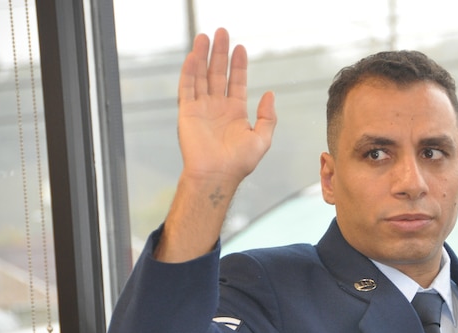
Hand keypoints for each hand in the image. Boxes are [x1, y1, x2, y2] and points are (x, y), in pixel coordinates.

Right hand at [177, 27, 276, 192]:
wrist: (217, 175)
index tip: (241, 47)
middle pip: (218, 73)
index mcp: (235, 112)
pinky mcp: (188, 112)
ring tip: (205, 36)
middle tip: (222, 32)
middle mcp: (217, 107)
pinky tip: (194, 56)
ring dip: (203, 56)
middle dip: (220, 53)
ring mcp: (202, 108)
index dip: (238, 65)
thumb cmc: (240, 162)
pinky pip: (188, 87)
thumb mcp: (262, 139)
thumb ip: (268, 117)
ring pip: (202, 76)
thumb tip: (269, 94)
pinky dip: (190, 71)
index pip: (236, 82)